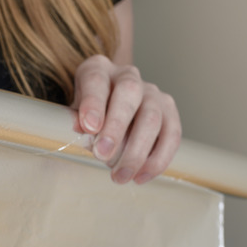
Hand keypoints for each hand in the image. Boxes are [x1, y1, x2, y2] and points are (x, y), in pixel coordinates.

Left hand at [72, 55, 181, 184]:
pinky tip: (141, 176)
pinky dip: (157, 159)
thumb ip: (76, 120)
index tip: (89, 127)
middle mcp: (128, 76)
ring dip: (136, 151)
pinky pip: (171, 135)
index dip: (93, 103)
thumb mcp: (74, 114)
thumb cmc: (88, 115)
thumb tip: (80, 129)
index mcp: (98, 70)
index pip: (96, 80)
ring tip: (121, 176)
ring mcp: (152, 93)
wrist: (109, 112)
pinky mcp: (170, 112)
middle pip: (129, 94)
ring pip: (152, 117)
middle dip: (116, 127)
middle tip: (103, 156)